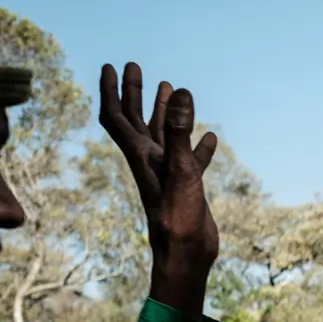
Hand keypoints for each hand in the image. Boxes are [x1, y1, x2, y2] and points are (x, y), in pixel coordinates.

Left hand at [99, 62, 218, 315]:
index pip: (117, 117)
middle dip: (133, 94)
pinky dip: (198, 145)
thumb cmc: (178, 217)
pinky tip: (210, 137)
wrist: (186, 255)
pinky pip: (191, 159)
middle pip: (134, 121)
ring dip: (163, 113)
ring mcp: (168, 175)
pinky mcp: (186, 187)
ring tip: (170, 90)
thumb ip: (178, 131)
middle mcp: (150, 162)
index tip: (113, 66)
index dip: (112, 91)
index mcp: (141, 156)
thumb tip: (179, 90)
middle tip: (137, 67)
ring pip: (161, 136)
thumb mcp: (180, 169)